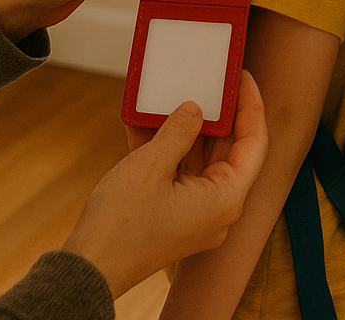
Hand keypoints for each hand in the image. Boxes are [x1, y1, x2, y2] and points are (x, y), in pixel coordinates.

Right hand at [62, 71, 266, 298]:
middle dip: (216, 115)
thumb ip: (178, 131)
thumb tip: (195, 109)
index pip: (253, 143)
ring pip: (200, 161)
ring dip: (186, 130)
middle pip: (228, 151)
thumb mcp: (151, 166)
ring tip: (175, 94)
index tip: (242, 78)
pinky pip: (178, 173)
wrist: (90, 267)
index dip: (251, 106)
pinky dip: (167, 149)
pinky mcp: (174, 215)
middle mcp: (218, 209)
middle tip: (209, 81)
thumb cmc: (121, 224)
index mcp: (225, 199)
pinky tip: (148, 121)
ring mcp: (196, 214)